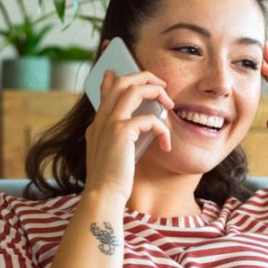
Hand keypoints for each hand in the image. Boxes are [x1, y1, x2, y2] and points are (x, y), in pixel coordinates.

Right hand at [84, 70, 173, 199]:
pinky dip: (163, 129)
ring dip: (155, 91)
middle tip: (162, 86)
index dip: (114, 77)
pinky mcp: (121, 131)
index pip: (106, 90)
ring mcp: (109, 123)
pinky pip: (150, 119)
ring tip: (169, 103)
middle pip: (121, 81)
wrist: (103, 195)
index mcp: (98, 124)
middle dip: (144, 77)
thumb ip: (120, 137)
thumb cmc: (112, 180)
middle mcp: (101, 119)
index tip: (121, 72)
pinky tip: (166, 144)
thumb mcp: (113, 154)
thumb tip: (136, 126)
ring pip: (133, 89)